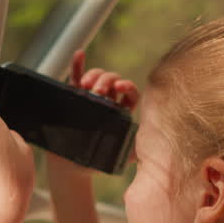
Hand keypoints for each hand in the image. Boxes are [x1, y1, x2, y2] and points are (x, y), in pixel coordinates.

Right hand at [48, 51, 139, 175]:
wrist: (71, 168)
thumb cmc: (96, 164)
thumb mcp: (118, 158)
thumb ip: (136, 151)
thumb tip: (152, 146)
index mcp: (121, 113)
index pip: (130, 94)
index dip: (127, 87)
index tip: (120, 88)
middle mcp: (107, 102)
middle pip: (113, 81)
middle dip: (107, 80)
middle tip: (98, 91)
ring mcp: (89, 98)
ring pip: (96, 77)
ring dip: (93, 74)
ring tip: (85, 85)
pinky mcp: (72, 98)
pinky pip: (75, 77)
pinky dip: (77, 64)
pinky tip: (79, 54)